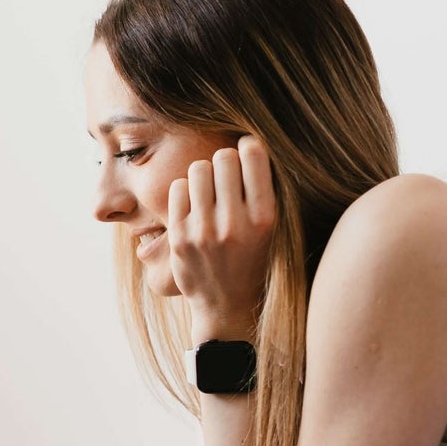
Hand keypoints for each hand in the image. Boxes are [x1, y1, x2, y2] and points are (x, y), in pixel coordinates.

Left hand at [168, 133, 276, 324]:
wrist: (226, 304)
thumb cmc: (250, 257)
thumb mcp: (268, 227)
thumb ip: (259, 189)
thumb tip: (245, 141)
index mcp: (264, 217)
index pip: (253, 155)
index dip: (248, 146)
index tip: (245, 152)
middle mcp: (235, 223)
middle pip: (223, 157)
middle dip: (224, 161)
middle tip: (225, 177)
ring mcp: (204, 231)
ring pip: (198, 168)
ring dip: (203, 174)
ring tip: (208, 191)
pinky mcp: (180, 237)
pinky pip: (177, 188)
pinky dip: (185, 191)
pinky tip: (193, 206)